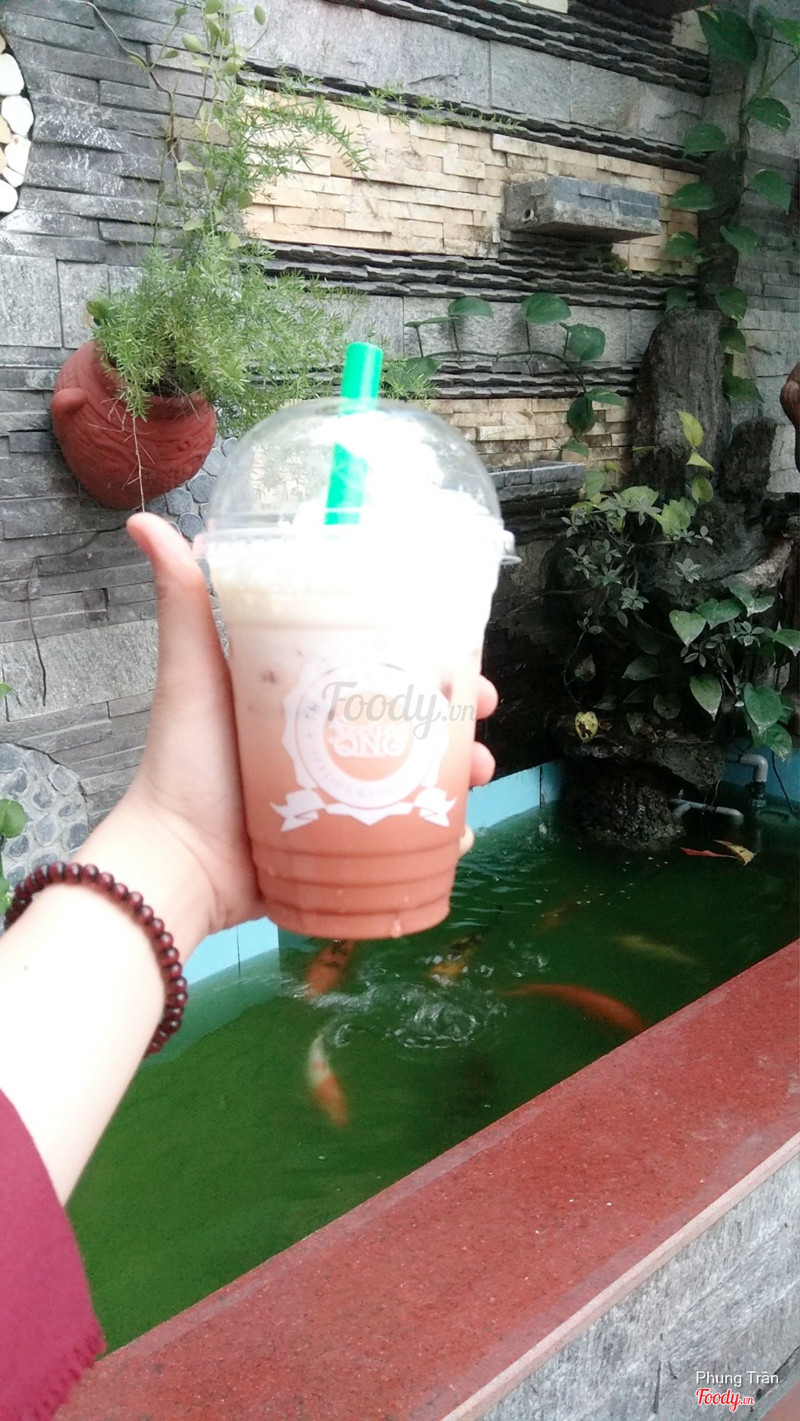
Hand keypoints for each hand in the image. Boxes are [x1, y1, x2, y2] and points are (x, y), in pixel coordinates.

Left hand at [124, 514, 497, 937]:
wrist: (179, 864)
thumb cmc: (186, 764)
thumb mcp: (192, 673)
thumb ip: (182, 603)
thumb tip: (145, 520)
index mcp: (305, 700)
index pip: (382, 666)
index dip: (428, 657)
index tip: (462, 654)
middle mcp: (330, 746)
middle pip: (414, 721)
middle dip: (460, 716)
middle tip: (483, 715)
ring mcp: (343, 798)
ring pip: (422, 777)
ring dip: (463, 772)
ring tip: (479, 774)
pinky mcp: (348, 846)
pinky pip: (409, 837)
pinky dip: (443, 834)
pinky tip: (461, 832)